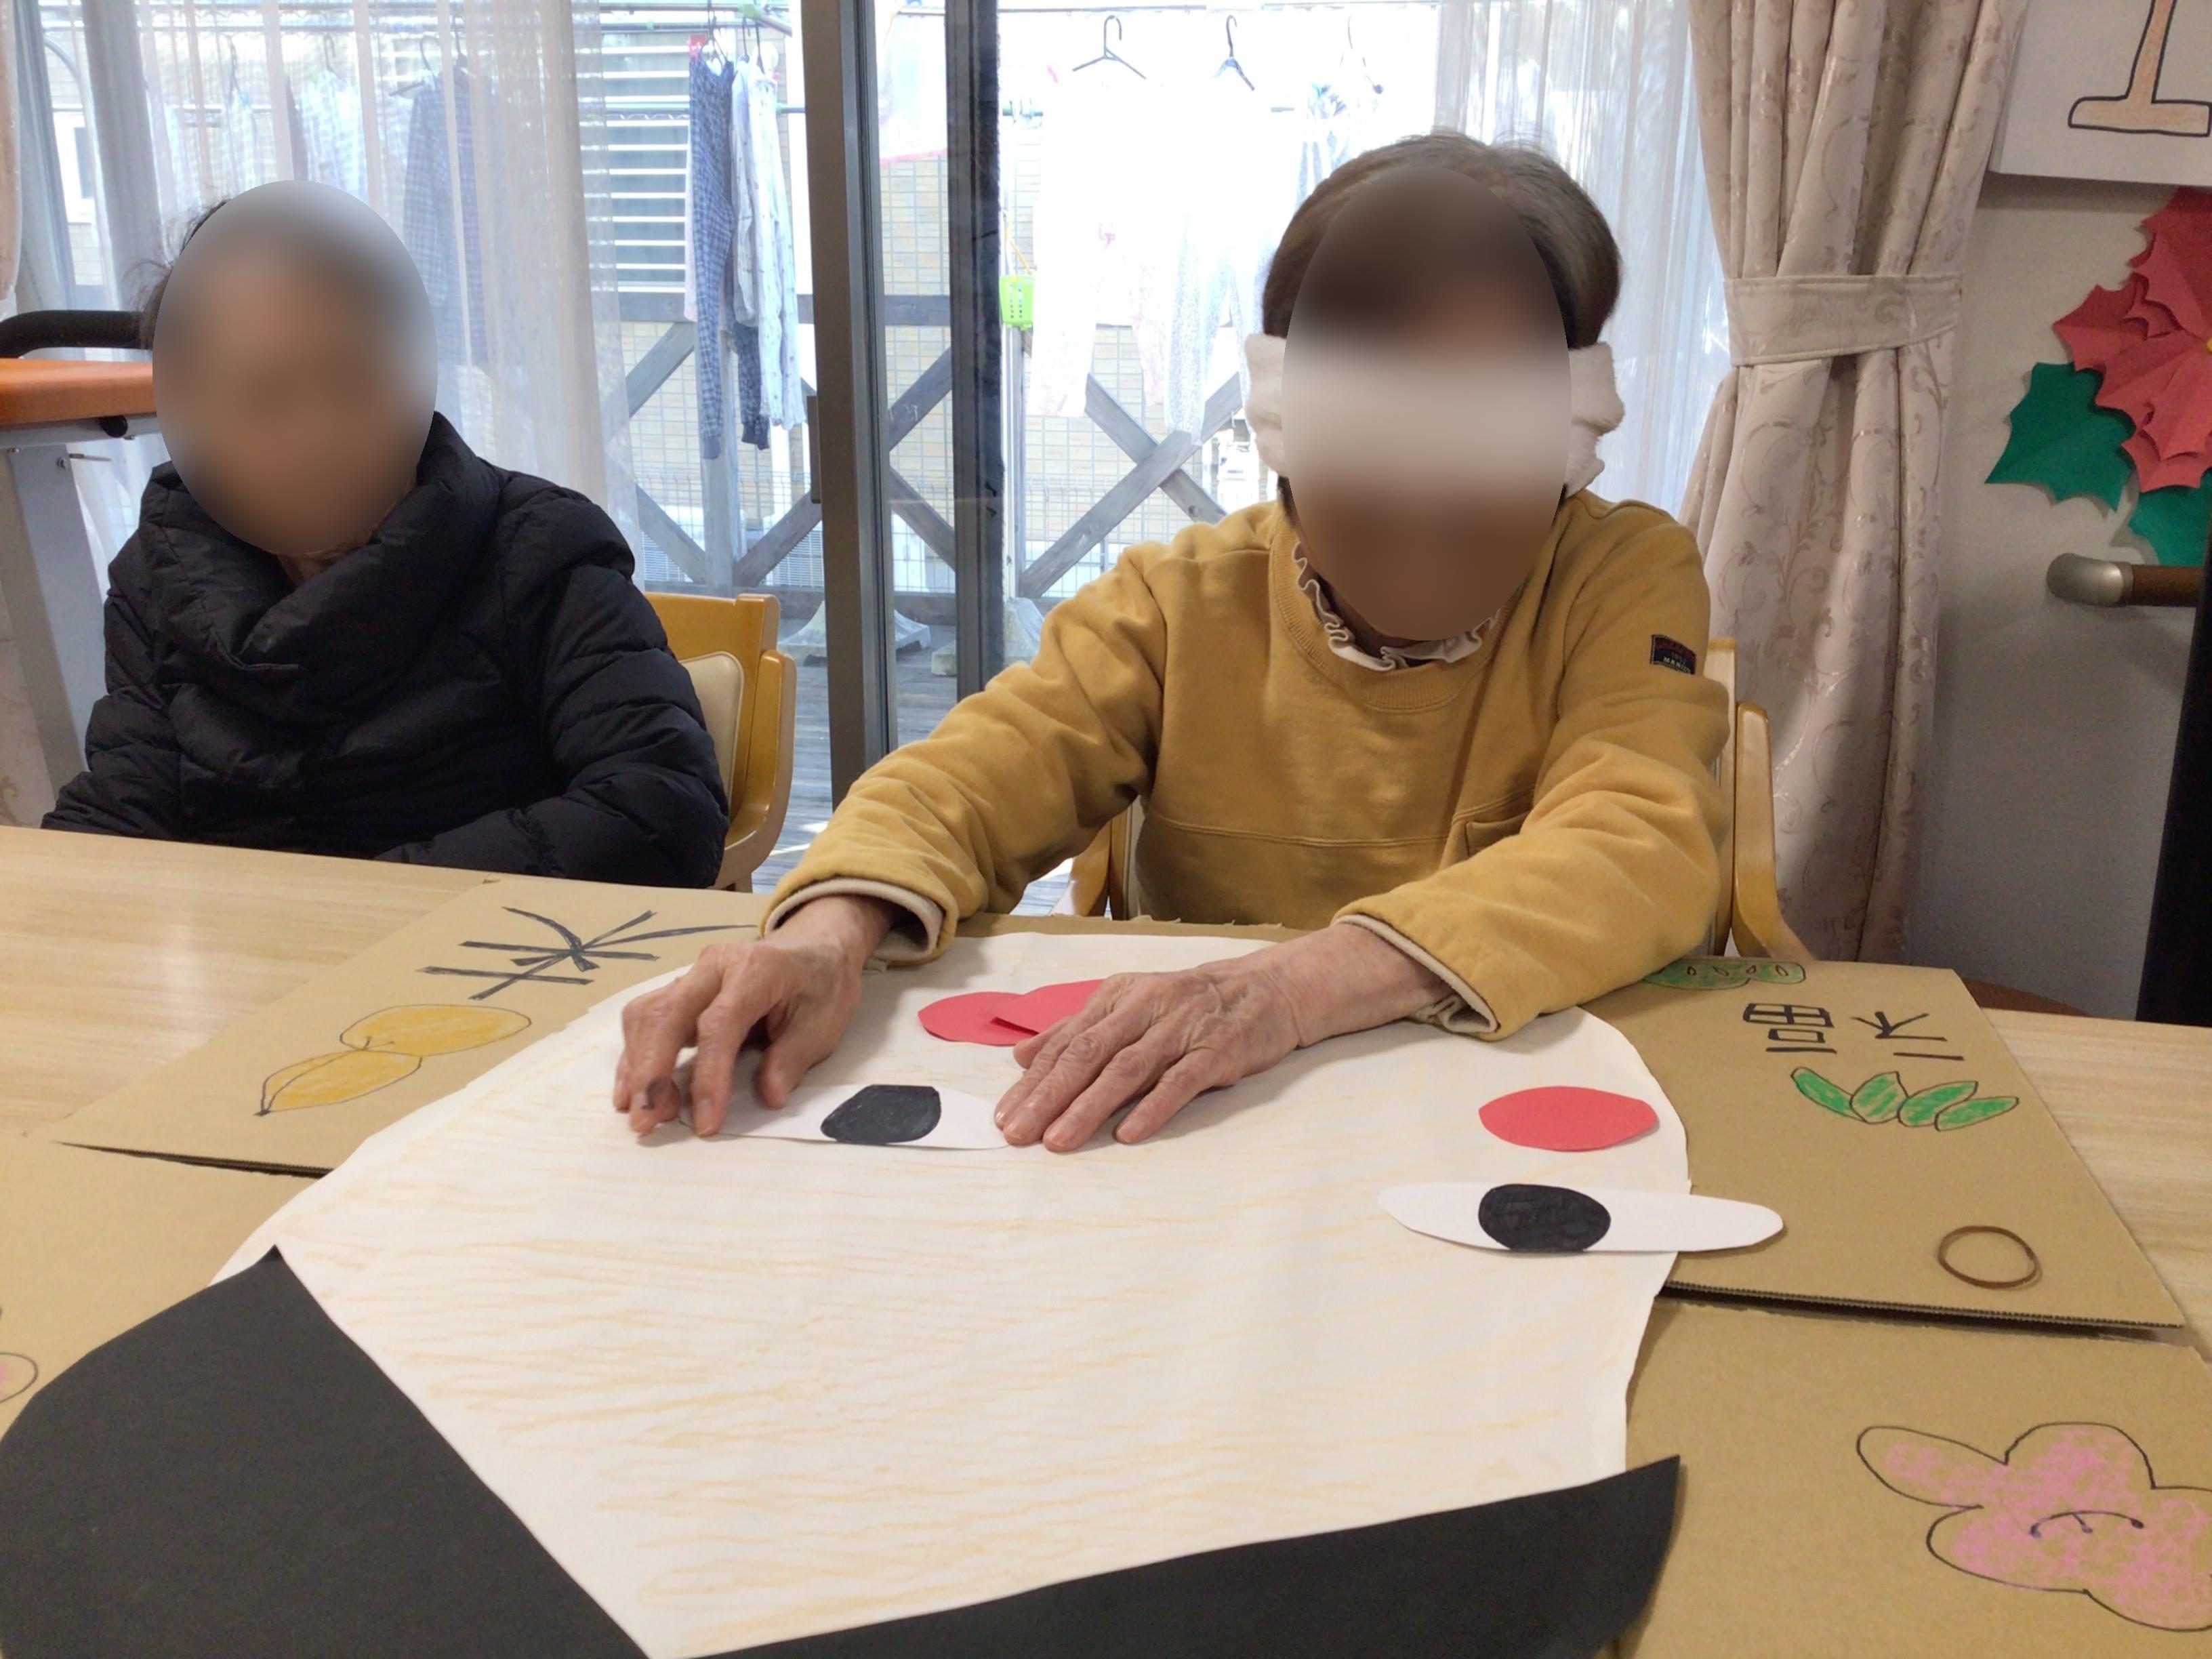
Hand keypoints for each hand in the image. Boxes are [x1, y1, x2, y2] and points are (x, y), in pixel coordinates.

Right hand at [614, 895, 895, 1136]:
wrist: (816, 948)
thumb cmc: (822, 987)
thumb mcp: (824, 1024)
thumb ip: (793, 1059)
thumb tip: (767, 1097)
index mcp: (755, 969)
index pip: (719, 1024)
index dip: (708, 1076)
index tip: (706, 1122)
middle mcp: (714, 966)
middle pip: (667, 1015)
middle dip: (651, 1073)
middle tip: (647, 1122)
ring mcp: (692, 975)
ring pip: (647, 1015)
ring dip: (638, 1067)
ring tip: (644, 1114)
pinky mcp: (681, 990)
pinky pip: (647, 1019)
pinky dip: (635, 1056)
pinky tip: (631, 1092)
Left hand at [993, 922, 1449, 1151]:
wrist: (1266, 989)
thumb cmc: (1189, 1006)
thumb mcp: (1127, 1006)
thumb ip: (1076, 1030)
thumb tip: (1021, 1057)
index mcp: (1116, 999)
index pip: (1065, 1042)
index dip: (1032, 1081)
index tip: (1003, 1117)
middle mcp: (1142, 1009)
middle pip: (1086, 1055)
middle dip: (1047, 1097)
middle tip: (1017, 1134)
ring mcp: (1179, 1030)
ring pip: (1125, 1069)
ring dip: (1088, 1107)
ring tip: (1059, 1141)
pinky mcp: (1215, 1051)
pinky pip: (1180, 1081)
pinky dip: (1152, 1107)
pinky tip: (1127, 1134)